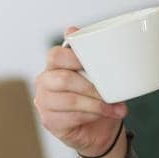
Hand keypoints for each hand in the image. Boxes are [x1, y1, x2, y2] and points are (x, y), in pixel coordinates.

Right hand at [33, 25, 126, 157]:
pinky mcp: (49, 121)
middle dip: (90, 86)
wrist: (100, 129)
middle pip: (62, 79)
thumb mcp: (98, 72)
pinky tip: (104, 115)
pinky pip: (71, 117)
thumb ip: (89, 53)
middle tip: (108, 92)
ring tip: (115, 107)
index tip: (94, 63)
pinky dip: (92, 116)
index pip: (56, 55)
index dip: (74, 58)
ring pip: (69, 100)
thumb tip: (70, 28)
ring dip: (95, 104)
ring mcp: (44, 102)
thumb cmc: (97, 96)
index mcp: (54, 65)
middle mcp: (44, 82)